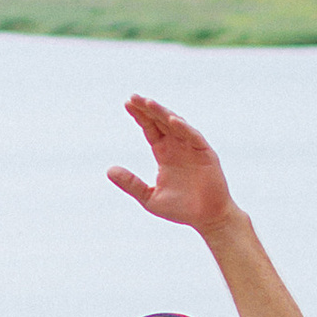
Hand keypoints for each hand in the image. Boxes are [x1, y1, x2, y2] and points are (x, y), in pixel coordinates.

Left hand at [107, 93, 233, 233]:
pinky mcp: (206, 154)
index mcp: (164, 153)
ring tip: (148, 103)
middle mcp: (178, 146)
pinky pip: (194, 137)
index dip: (140, 116)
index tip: (126, 104)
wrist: (206, 219)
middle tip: (133, 97)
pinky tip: (172, 120)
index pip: (150, 129)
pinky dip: (184, 128)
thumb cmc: (180, 209)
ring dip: (163, 113)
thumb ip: (131, 183)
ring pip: (176, 125)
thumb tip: (109, 170)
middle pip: (160, 121)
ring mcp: (192, 148)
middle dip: (147, 109)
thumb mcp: (149, 197)